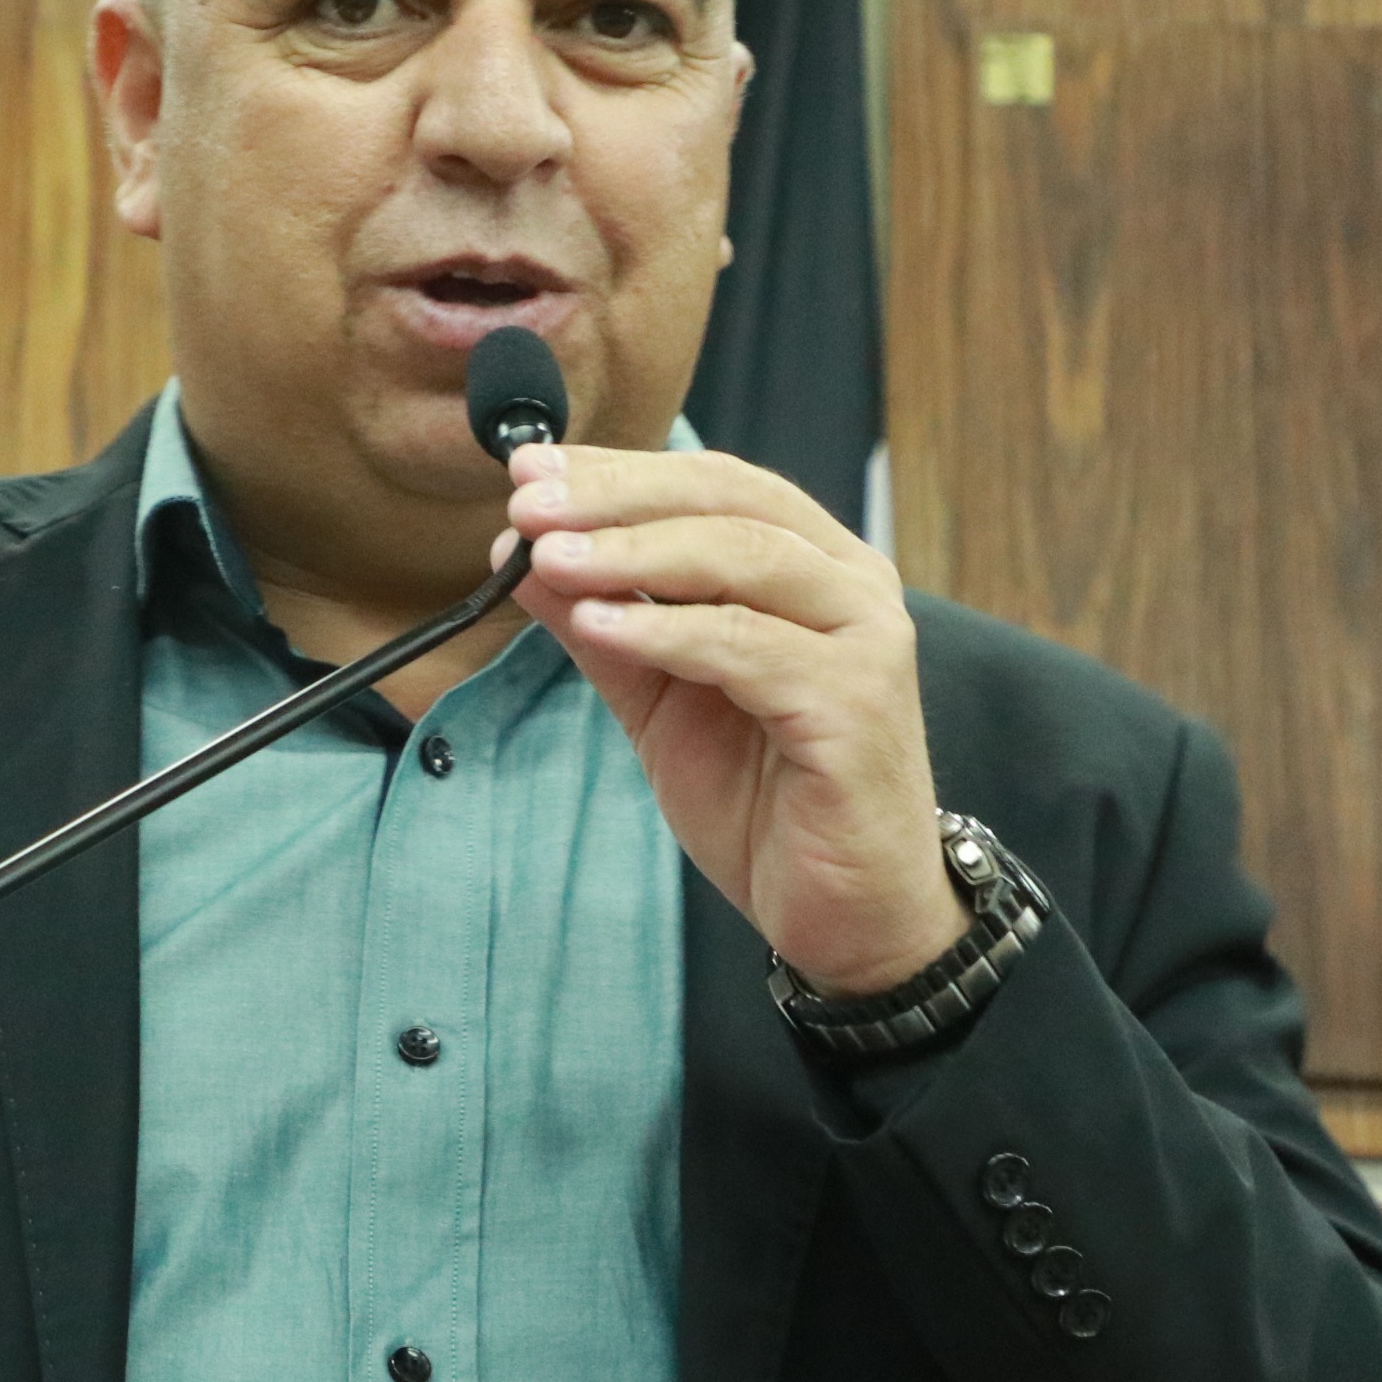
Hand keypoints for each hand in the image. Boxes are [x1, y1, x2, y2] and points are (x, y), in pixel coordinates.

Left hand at [499, 444, 963, 994]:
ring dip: (632, 551)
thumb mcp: (658, 699)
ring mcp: (864, 641)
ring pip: (742, 559)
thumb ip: (602, 621)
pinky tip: (598, 624)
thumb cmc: (765, 800)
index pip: (713, 483)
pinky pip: (748, 648)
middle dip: (617, 495)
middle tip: (526, 501)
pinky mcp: (856, 706)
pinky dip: (668, 630)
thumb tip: (518, 549)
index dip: (618, 468)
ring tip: (546, 557)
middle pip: (728, 500)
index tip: (525, 467)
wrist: (847, 915)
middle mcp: (851, 585)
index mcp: (813, 565)